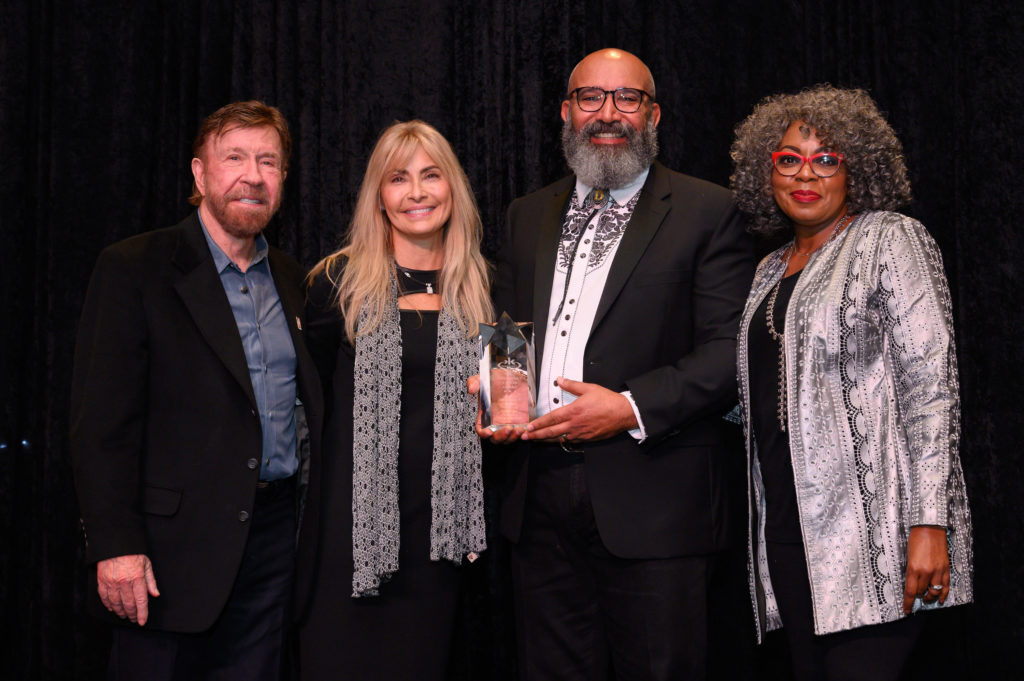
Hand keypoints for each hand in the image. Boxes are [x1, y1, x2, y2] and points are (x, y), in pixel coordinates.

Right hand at [97, 554, 159, 624]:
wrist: (115, 544)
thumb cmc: (132, 553)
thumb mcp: (146, 564)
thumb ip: (151, 580)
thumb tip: (155, 594)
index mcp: (137, 578)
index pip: (141, 601)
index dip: (142, 613)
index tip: (142, 621)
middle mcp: (124, 582)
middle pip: (128, 604)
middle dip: (132, 614)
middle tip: (133, 619)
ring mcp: (112, 583)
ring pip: (116, 603)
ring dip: (120, 611)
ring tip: (124, 615)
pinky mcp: (102, 581)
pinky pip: (104, 597)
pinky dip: (108, 605)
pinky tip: (112, 608)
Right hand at [467, 374, 524, 443]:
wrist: (516, 376)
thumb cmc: (499, 379)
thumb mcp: (486, 378)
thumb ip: (475, 382)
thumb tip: (470, 388)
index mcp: (486, 416)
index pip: (481, 430)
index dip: (483, 433)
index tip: (488, 432)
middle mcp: (497, 422)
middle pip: (495, 438)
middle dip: (501, 437)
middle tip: (507, 430)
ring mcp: (509, 423)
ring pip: (508, 438)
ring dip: (513, 437)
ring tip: (518, 430)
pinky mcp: (521, 423)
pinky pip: (521, 434)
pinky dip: (523, 434)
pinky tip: (526, 429)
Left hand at [522, 377, 636, 442]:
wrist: (624, 413)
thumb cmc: (607, 401)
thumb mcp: (589, 388)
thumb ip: (572, 385)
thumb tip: (559, 380)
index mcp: (573, 411)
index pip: (551, 419)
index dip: (539, 423)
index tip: (529, 426)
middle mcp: (574, 424)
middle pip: (551, 432)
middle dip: (537, 435)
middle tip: (526, 437)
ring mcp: (581, 433)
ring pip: (560, 438)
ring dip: (547, 439)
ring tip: (537, 440)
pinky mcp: (587, 439)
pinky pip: (572, 441)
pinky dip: (562, 441)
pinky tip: (557, 440)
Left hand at [902, 526, 948, 613]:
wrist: (929, 529)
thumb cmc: (915, 540)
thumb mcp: (908, 556)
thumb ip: (910, 570)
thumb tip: (911, 583)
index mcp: (913, 568)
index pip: (911, 592)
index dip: (908, 603)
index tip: (906, 610)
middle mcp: (926, 572)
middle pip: (921, 592)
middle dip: (917, 597)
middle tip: (915, 598)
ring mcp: (937, 571)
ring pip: (934, 592)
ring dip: (929, 598)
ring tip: (926, 600)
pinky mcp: (945, 569)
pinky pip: (945, 586)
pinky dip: (942, 595)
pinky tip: (939, 600)